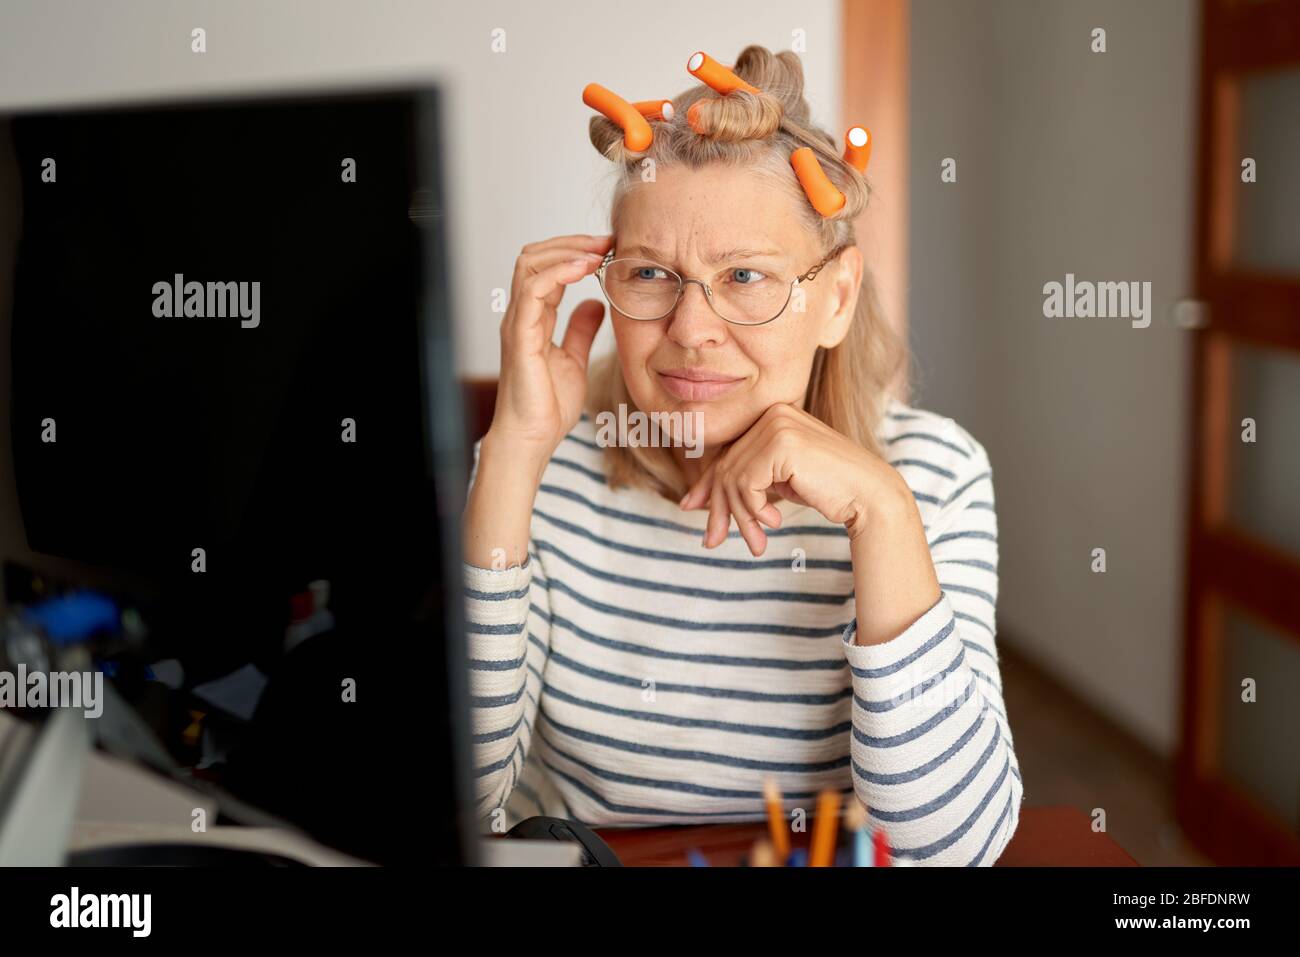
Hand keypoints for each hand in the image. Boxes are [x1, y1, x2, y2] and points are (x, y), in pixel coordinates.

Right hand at [488, 234, 610, 466]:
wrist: (532, 439)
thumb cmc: (547, 406)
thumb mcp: (575, 359)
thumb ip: (581, 330)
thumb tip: (595, 304)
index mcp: (534, 318)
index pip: (547, 268)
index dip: (577, 252)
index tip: (610, 249)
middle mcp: (522, 315)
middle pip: (534, 256)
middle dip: (571, 242)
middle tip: (607, 241)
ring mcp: (518, 323)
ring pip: (530, 264)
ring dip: (566, 251)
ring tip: (598, 251)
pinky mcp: (520, 336)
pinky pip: (533, 290)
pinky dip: (559, 272)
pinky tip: (584, 269)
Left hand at [678, 403, 910, 555]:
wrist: (869, 494)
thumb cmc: (828, 490)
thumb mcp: (778, 482)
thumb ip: (745, 479)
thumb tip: (695, 500)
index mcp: (771, 415)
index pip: (728, 452)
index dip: (706, 485)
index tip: (690, 509)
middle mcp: (772, 413)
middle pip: (726, 466)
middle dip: (719, 508)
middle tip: (712, 541)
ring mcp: (777, 425)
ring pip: (733, 478)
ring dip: (740, 517)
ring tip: (756, 543)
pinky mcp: (781, 443)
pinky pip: (746, 484)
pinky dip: (754, 510)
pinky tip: (774, 522)